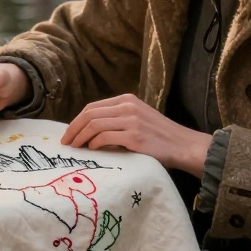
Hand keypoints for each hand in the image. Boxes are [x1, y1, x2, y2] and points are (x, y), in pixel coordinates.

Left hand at [61, 94, 213, 175]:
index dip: (77, 120)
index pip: (92, 107)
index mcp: (127, 99)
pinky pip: (105, 137)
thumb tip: (88, 131)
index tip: (68, 133)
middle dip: (73, 129)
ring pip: (94, 125)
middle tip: (66, 142)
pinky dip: (95, 144)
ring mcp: (131, 120)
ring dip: (80, 137)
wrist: (183, 145)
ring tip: (76, 148)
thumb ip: (117, 119)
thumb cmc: (159, 136)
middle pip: (89, 114)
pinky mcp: (135, 136)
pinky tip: (92, 150)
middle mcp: (128, 106)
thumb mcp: (138, 118)